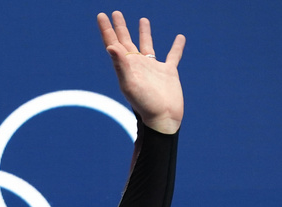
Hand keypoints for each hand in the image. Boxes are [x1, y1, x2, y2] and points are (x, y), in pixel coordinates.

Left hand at [97, 11, 184, 133]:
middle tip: (115, 12)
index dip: (107, 29)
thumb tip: (110, 47)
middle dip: (120, 27)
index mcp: (126, 66)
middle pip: (126, 41)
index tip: (102, 15)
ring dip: (144, 33)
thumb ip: (120, 64)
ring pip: (147, 45)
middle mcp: (137, 65)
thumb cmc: (144, 104)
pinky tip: (180, 37)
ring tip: (142, 19)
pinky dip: (176, 47)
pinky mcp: (169, 72)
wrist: (163, 118)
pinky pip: (173, 56)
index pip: (114, 43)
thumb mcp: (130, 83)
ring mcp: (153, 68)